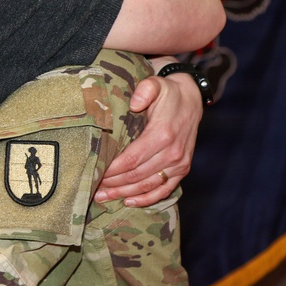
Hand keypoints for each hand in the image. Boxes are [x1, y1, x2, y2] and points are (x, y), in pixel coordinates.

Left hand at [94, 62, 200, 206]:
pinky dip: (147, 199)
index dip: (113, 169)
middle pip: (137, 175)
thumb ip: (145, 89)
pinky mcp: (183, 169)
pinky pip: (165, 190)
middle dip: (114, 183)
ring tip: (104, 196)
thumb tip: (134, 103)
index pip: (132, 159)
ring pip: (148, 185)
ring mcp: (180, 163)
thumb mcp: (156, 84)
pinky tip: (129, 201)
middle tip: (93, 188)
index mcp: (163, 134)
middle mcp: (173, 152)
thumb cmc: (168, 93)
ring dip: (125, 194)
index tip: (96, 172)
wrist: (192, 100)